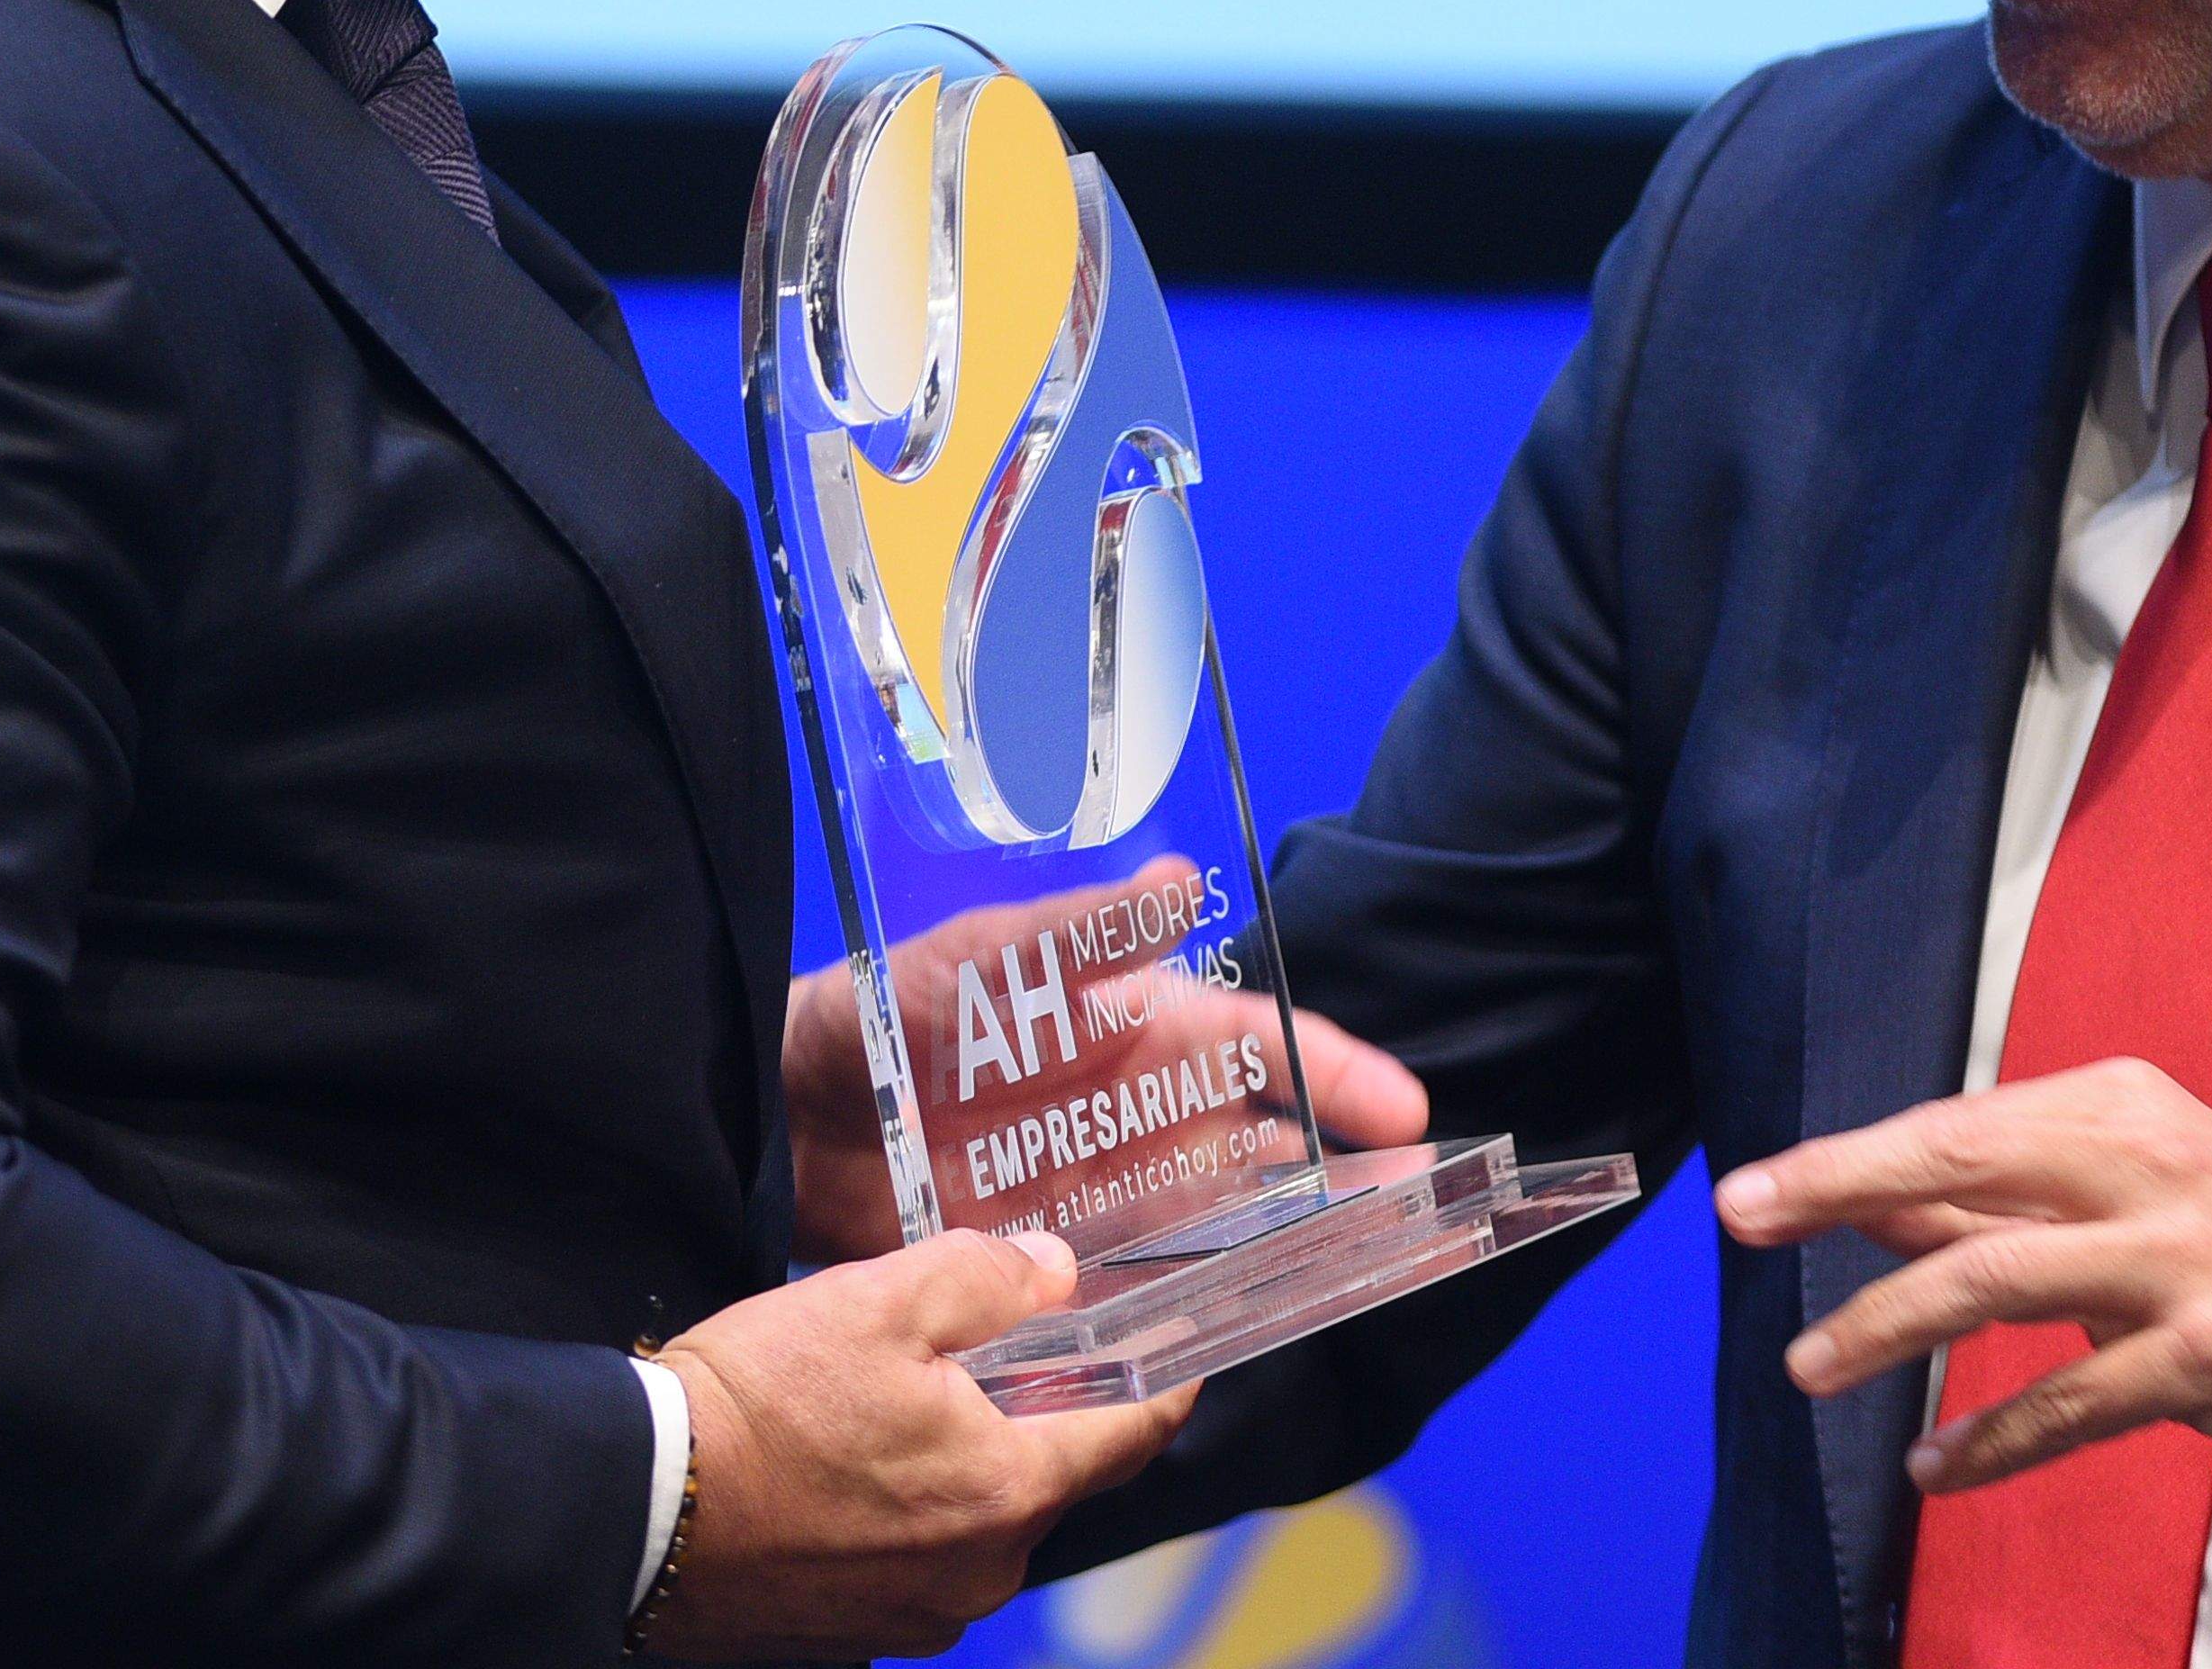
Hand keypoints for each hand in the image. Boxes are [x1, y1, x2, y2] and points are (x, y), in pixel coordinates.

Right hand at [640, 1230, 1198, 1660]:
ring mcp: (917, 1616)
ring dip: (951, 1460)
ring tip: (877, 1399)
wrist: (636, 1508)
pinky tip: (838, 1464)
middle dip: (1023, 1408)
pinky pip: (910, 1558)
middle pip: (1042, 1474)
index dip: (1168, 1382)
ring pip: (973, 1516)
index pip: (1133, 1437)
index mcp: (1009, 1492)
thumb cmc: (758, 1404)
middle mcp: (981, 1573)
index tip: (1188, 1350)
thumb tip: (1055, 1276)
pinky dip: (897, 1510)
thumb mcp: (880, 1300)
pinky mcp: (855, 1634)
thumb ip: (988, 1279)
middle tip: (973, 1343)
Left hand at [784, 877, 1431, 1261]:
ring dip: (1292, 1247)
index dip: (1336, 1074)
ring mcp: (1108, 1197)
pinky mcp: (1064, 1265)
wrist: (792, 1119)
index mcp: (1138, 1031)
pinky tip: (1237, 1330)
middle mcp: (1140, 1117)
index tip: (1401, 1110)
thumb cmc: (890, 1016)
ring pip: (1228, 1224)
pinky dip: (1199, 1306)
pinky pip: (1152, 1288)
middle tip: (1420, 1213)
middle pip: (1268, 1146)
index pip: (1261, 1047)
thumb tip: (1180, 881)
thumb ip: (1079, 934)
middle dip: (1347, 1173)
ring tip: (1364, 1274)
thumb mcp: (983, 963)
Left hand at [1713, 1058, 2211, 1495]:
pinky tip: (1933, 1461)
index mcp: (2122, 1108)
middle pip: (1957, 1172)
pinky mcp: (2204, 1358)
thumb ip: (2016, 1194)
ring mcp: (2174, 1264)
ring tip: (1812, 1365)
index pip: (1956, 1126)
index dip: (1848, 1160)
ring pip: (1993, 1281)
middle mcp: (2144, 1168)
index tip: (1758, 1189)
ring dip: (1887, 1327)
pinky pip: (2067, 1402)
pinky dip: (1990, 1438)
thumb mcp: (2144, 1183)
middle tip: (1744, 1221)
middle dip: (1836, 1196)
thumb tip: (1876, 1202)